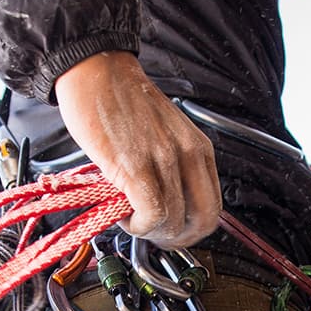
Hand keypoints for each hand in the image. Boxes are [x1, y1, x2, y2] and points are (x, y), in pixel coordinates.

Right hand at [55, 52, 221, 245]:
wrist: (97, 72)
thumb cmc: (123, 100)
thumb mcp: (165, 133)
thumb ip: (173, 166)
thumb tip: (167, 204)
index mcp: (199, 148)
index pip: (213, 206)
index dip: (193, 229)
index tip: (172, 230)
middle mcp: (188, 154)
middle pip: (203, 220)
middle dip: (179, 238)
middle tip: (155, 235)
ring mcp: (164, 161)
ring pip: (175, 221)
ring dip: (151, 231)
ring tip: (131, 219)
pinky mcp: (136, 167)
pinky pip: (152, 214)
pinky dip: (138, 225)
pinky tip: (123, 215)